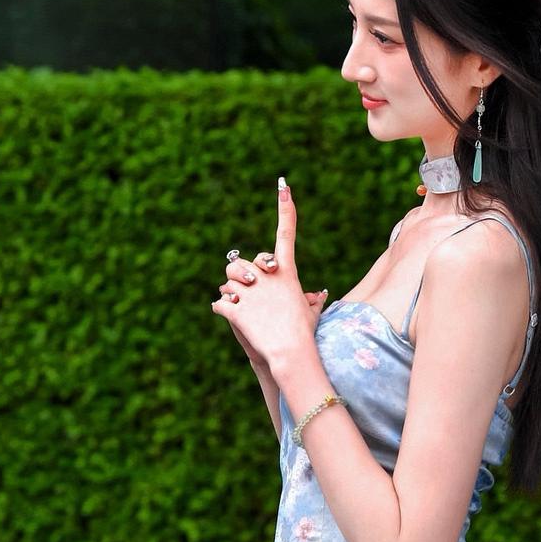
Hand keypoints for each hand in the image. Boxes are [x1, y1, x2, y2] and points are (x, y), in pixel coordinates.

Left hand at [211, 179, 320, 373]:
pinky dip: (221, 308)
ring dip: (230, 291)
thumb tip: (320, 295)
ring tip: (240, 307)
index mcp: (286, 273)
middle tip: (244, 289)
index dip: (286, 210)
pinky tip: (226, 315)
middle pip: (241, 262)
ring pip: (228, 280)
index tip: (284, 188)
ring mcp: (250, 291)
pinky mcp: (236, 307)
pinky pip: (220, 302)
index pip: (287, 235)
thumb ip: (312, 302)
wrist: (290, 353)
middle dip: (238, 274)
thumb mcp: (311, 315)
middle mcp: (267, 277)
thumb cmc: (304, 335)